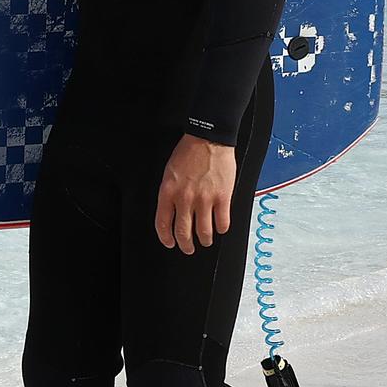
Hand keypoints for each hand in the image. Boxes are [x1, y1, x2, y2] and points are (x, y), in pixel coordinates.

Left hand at [155, 133, 236, 254]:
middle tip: (188, 248)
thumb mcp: (169, 172)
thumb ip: (170, 193)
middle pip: (183, 232)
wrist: (208, 138)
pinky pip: (222, 222)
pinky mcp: (222, 197)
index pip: (163, 223)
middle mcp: (185, 198)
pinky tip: (220, 227)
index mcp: (168, 192)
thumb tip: (173, 212)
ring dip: (205, 240)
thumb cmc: (188, 152)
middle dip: (186, 245)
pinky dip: (221, 228)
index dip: (166, 238)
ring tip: (206, 240)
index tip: (170, 243)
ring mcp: (204, 199)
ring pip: (204, 232)